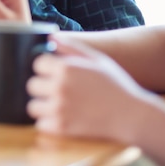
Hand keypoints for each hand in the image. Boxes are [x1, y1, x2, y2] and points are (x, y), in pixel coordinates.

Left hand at [26, 37, 159, 142]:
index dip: (46, 69)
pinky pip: (41, 124)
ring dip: (43, 106)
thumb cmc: (116, 85)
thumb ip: (72, 47)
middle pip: (32, 85)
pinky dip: (49, 123)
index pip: (37, 64)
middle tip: (57, 91)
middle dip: (43, 87)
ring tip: (58, 105)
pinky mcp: (62, 128)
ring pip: (33, 106)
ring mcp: (59, 108)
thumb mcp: (97, 60)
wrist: (132, 115)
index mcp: (66, 68)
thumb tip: (51, 37)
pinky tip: (63, 118)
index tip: (54, 74)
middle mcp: (60, 87)